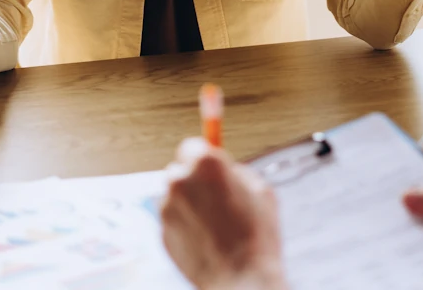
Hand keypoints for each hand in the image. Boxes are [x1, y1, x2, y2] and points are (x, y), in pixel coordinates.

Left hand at [161, 138, 288, 289]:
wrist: (240, 278)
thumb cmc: (256, 235)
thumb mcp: (261, 191)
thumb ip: (237, 173)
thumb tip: (226, 170)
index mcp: (205, 164)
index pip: (193, 145)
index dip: (203, 157)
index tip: (209, 165)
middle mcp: (180, 180)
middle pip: (179, 169)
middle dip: (193, 179)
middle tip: (214, 196)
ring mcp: (167, 207)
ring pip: (174, 196)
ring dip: (187, 203)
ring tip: (213, 223)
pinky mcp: (162, 231)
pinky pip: (171, 220)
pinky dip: (183, 224)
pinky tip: (205, 238)